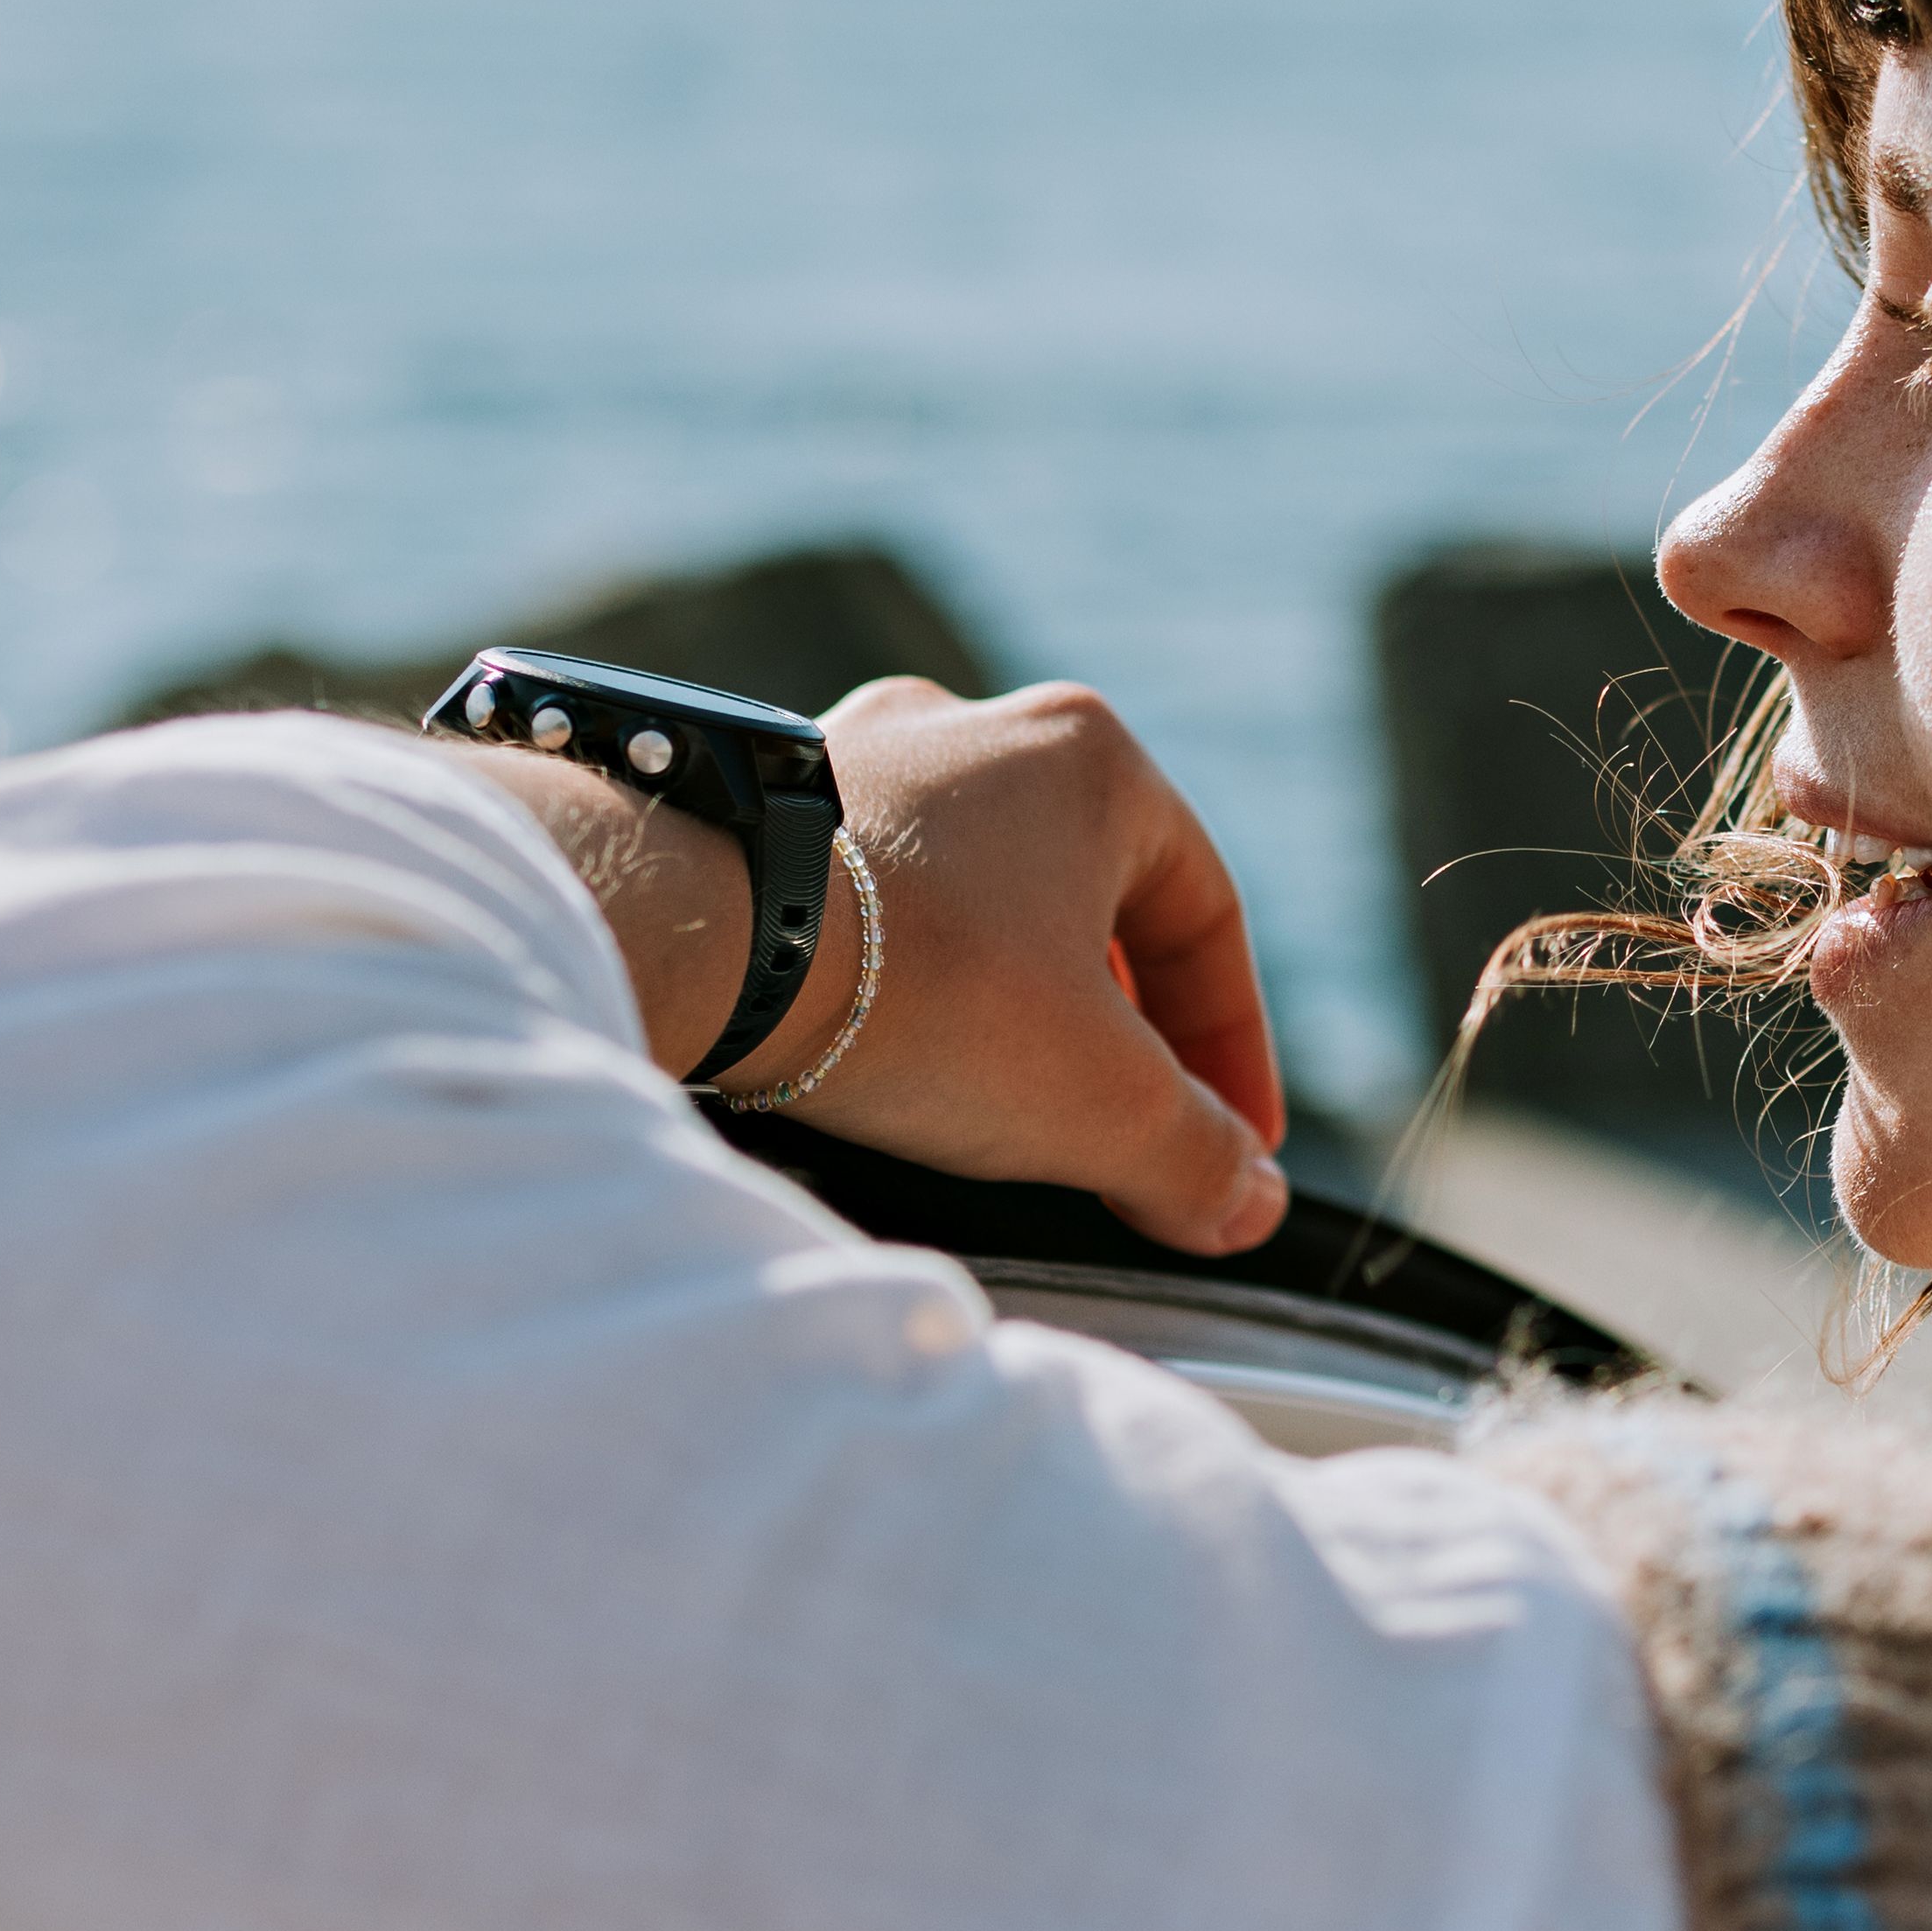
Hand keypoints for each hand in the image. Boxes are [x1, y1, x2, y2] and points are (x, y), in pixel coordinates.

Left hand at [747, 678, 1293, 1254]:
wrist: (690, 938)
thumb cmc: (920, 990)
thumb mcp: (1097, 1102)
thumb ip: (1193, 1157)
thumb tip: (1242, 1202)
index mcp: (1090, 757)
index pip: (1207, 917)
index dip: (1233, 1051)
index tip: (1231, 1146)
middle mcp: (974, 729)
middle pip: (1093, 903)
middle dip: (1120, 1029)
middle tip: (1122, 1132)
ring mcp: (856, 757)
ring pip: (977, 902)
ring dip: (1010, 1004)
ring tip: (1004, 1105)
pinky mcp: (761, 809)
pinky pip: (871, 909)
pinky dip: (904, 986)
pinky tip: (887, 1060)